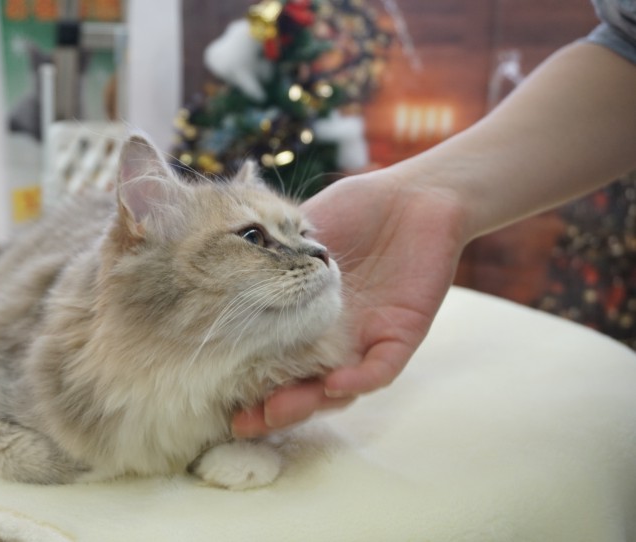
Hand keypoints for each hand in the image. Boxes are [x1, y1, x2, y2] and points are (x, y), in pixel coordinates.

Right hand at [233, 169, 468, 436]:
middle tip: (244, 422)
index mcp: (305, 314)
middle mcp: (333, 336)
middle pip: (302, 385)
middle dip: (274, 409)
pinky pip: (380, 368)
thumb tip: (220, 267)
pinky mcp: (400, 336)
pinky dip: (359, 379)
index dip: (250, 382)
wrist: (415, 193)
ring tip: (276, 411)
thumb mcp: (299, 230)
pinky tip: (335, 382)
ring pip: (338, 387)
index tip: (221, 398)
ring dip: (309, 402)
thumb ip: (270, 253)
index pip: (275, 360)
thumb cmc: (358, 208)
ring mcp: (365, 340)